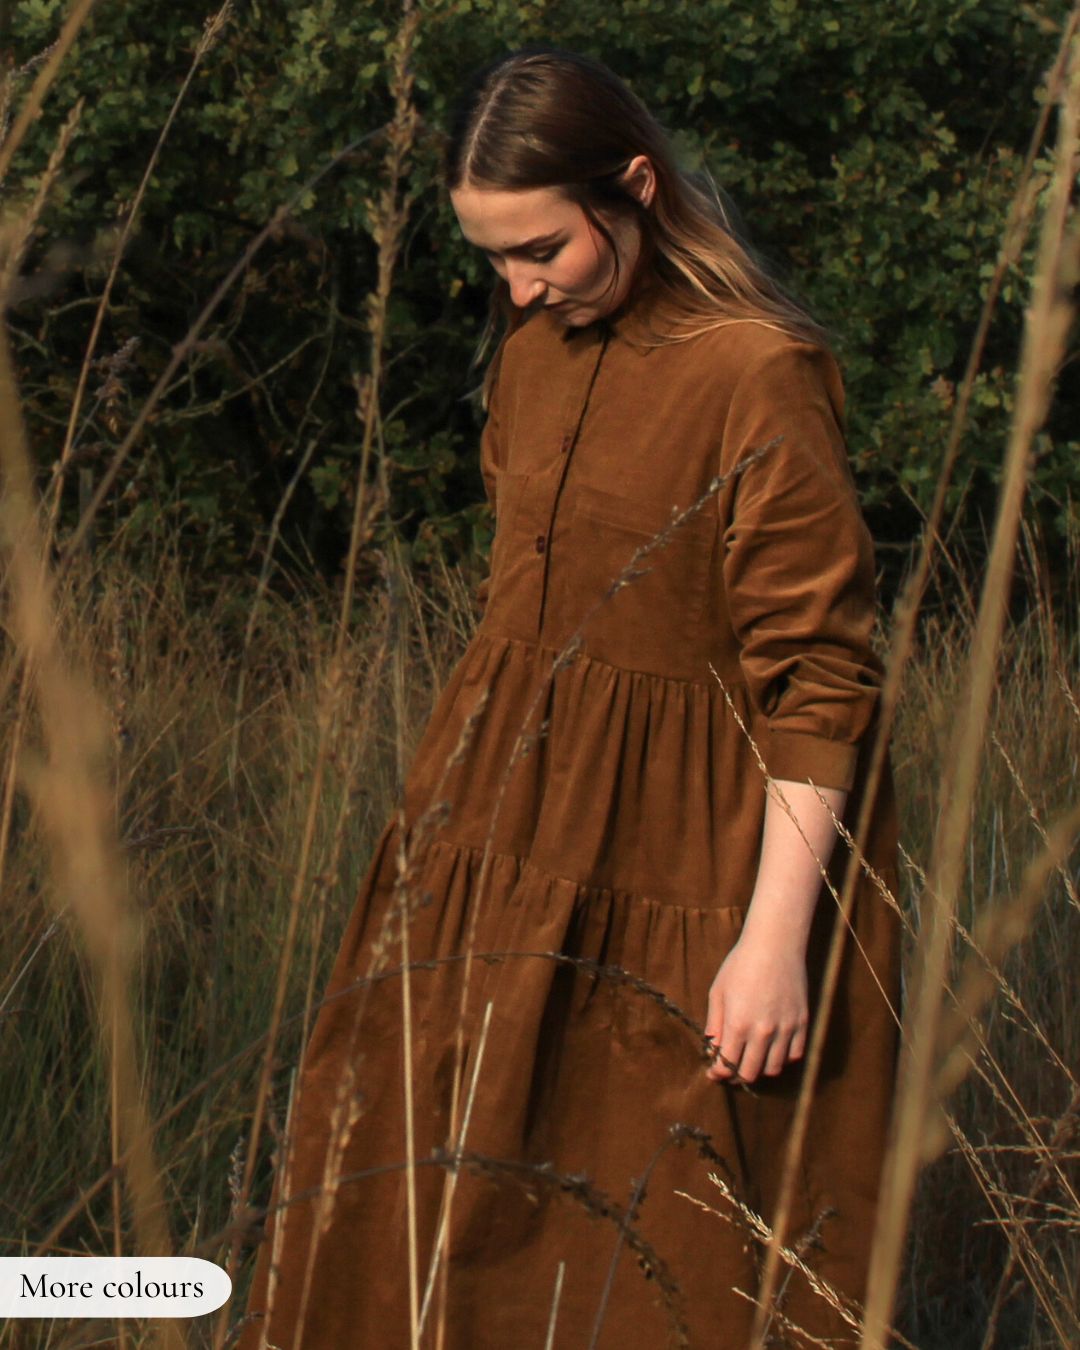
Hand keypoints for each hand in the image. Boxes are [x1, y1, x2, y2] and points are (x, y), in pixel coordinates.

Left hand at [704, 932, 808, 1083]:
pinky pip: (794, 1055)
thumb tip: (712, 1051)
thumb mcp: (718, 992)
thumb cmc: (741, 964)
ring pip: (773, 1068)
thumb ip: (715, 1025)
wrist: (774, 944)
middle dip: (737, 1074)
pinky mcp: (801, 1023)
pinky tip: (773, 1048)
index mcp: (738, 1024)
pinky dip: (783, 1057)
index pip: (727, 1065)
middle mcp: (763, 1032)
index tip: (715, 1072)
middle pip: (750, 1073)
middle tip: (732, 1067)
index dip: (718, 1073)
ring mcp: (785, 1029)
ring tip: (752, 1057)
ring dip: (760, 1067)